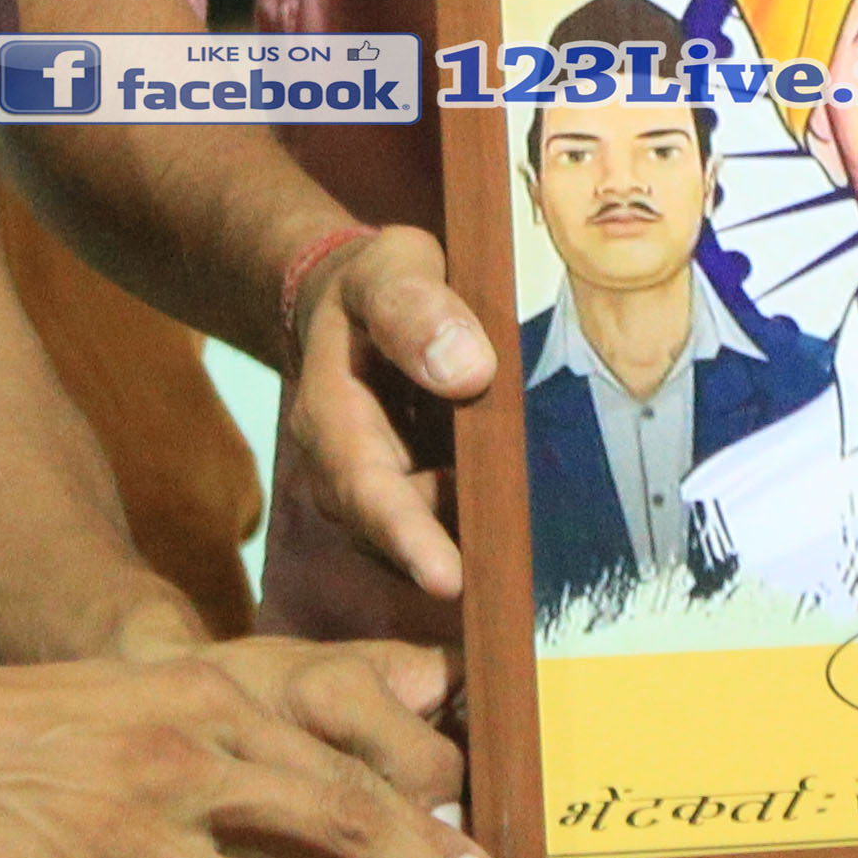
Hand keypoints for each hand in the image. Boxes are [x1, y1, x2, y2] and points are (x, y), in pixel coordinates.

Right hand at [272, 224, 500, 606]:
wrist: (353, 300)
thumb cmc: (376, 281)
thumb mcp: (390, 269)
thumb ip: (415, 309)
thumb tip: (466, 370)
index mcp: (329, 414)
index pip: (365, 486)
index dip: (406, 536)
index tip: (449, 579)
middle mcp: (342, 467)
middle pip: (388, 532)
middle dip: (445, 564)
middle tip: (511, 589)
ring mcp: (377, 486)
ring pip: (419, 536)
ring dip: (469, 546)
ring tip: (529, 555)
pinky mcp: (413, 493)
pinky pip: (444, 523)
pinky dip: (481, 527)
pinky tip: (528, 524)